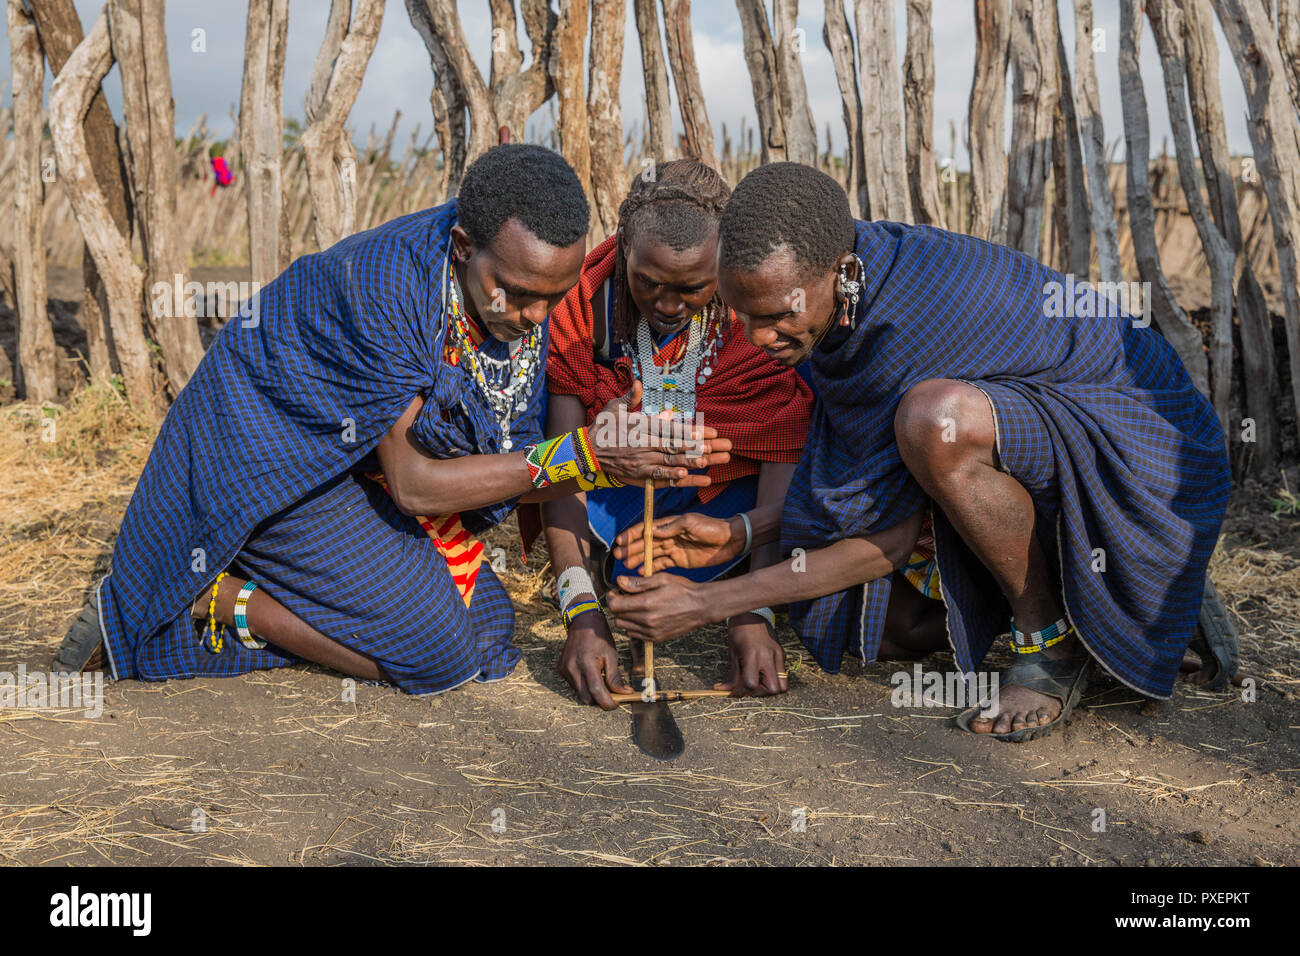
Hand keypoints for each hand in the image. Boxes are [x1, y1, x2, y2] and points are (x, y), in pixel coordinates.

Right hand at [558, 610, 631, 709]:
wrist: (582, 622)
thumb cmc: (599, 637)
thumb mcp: (611, 655)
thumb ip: (615, 677)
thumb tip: (624, 693)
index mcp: (587, 663)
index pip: (597, 692)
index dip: (607, 702)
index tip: (616, 704)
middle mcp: (572, 668)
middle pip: (586, 697)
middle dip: (599, 699)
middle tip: (611, 694)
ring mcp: (565, 668)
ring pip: (579, 692)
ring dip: (591, 691)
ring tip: (601, 679)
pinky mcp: (561, 668)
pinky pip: (573, 684)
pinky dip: (583, 684)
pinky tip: (589, 672)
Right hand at [590, 382, 731, 487]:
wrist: (586, 452)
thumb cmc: (603, 428)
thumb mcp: (613, 408)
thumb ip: (629, 397)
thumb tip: (637, 383)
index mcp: (640, 426)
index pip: (670, 429)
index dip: (691, 431)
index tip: (708, 432)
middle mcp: (643, 444)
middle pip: (676, 446)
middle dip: (699, 447)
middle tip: (719, 447)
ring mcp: (641, 461)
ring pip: (671, 461)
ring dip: (692, 462)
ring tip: (711, 461)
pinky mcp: (638, 474)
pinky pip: (659, 476)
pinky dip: (674, 477)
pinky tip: (688, 476)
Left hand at [606, 573, 710, 641]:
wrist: (701, 606)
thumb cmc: (682, 589)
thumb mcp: (661, 579)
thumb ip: (638, 583)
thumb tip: (619, 581)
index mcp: (646, 604)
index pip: (614, 605)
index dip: (611, 597)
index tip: (616, 591)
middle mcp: (646, 621)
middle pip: (617, 616)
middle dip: (618, 606)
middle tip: (626, 597)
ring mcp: (651, 632)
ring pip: (624, 626)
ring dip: (625, 616)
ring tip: (636, 607)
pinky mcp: (656, 638)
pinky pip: (634, 634)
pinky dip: (634, 625)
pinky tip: (643, 616)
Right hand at [614, 512, 742, 572]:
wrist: (730, 541)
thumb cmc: (712, 528)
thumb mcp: (692, 523)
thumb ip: (672, 527)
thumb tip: (652, 531)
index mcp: (670, 524)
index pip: (646, 528)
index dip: (632, 534)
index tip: (620, 541)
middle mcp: (669, 535)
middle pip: (645, 543)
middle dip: (631, 548)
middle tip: (618, 556)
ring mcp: (673, 548)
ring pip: (651, 554)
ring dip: (638, 559)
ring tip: (625, 565)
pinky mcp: (679, 560)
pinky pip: (661, 564)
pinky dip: (650, 568)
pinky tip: (640, 573)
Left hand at [718, 616, 787, 696]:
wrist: (751, 616)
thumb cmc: (738, 634)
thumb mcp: (732, 654)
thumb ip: (732, 676)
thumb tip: (723, 690)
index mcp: (752, 655)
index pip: (751, 683)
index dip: (741, 692)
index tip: (734, 691)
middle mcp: (768, 656)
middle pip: (773, 689)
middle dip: (760, 693)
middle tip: (748, 688)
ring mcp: (778, 655)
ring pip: (783, 685)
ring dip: (770, 689)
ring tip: (757, 683)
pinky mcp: (782, 654)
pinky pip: (783, 675)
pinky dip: (773, 679)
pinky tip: (762, 673)